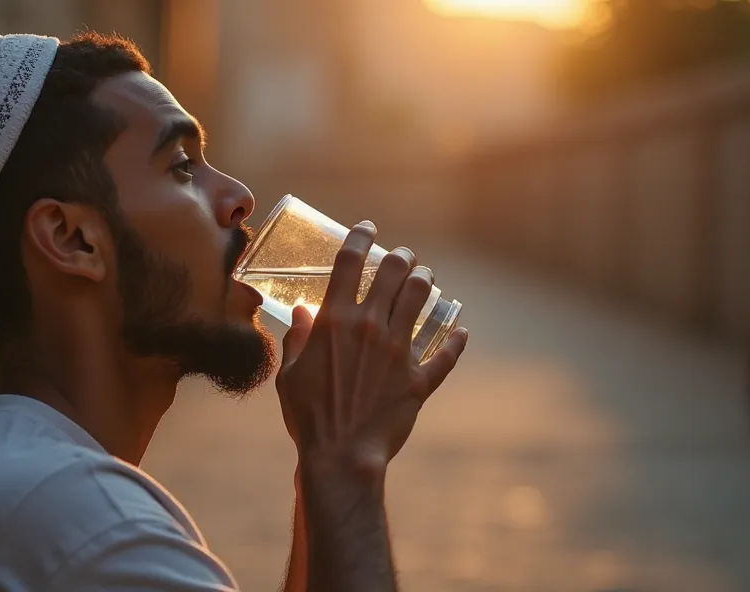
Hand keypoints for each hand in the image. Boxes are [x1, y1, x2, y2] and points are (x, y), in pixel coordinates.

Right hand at [276, 221, 467, 476]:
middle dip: (400, 256)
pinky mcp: (418, 379)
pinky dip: (455, 341)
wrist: (341, 456)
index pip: (349, 262)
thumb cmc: (308, 416)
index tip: (366, 228)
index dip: (359, 237)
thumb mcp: (290, 374)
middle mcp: (370, 327)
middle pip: (393, 271)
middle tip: (401, 256)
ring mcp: (398, 351)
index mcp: (335, 321)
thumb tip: (302, 314)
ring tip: (424, 279)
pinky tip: (459, 331)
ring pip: (421, 298)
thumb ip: (297, 339)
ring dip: (425, 282)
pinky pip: (445, 354)